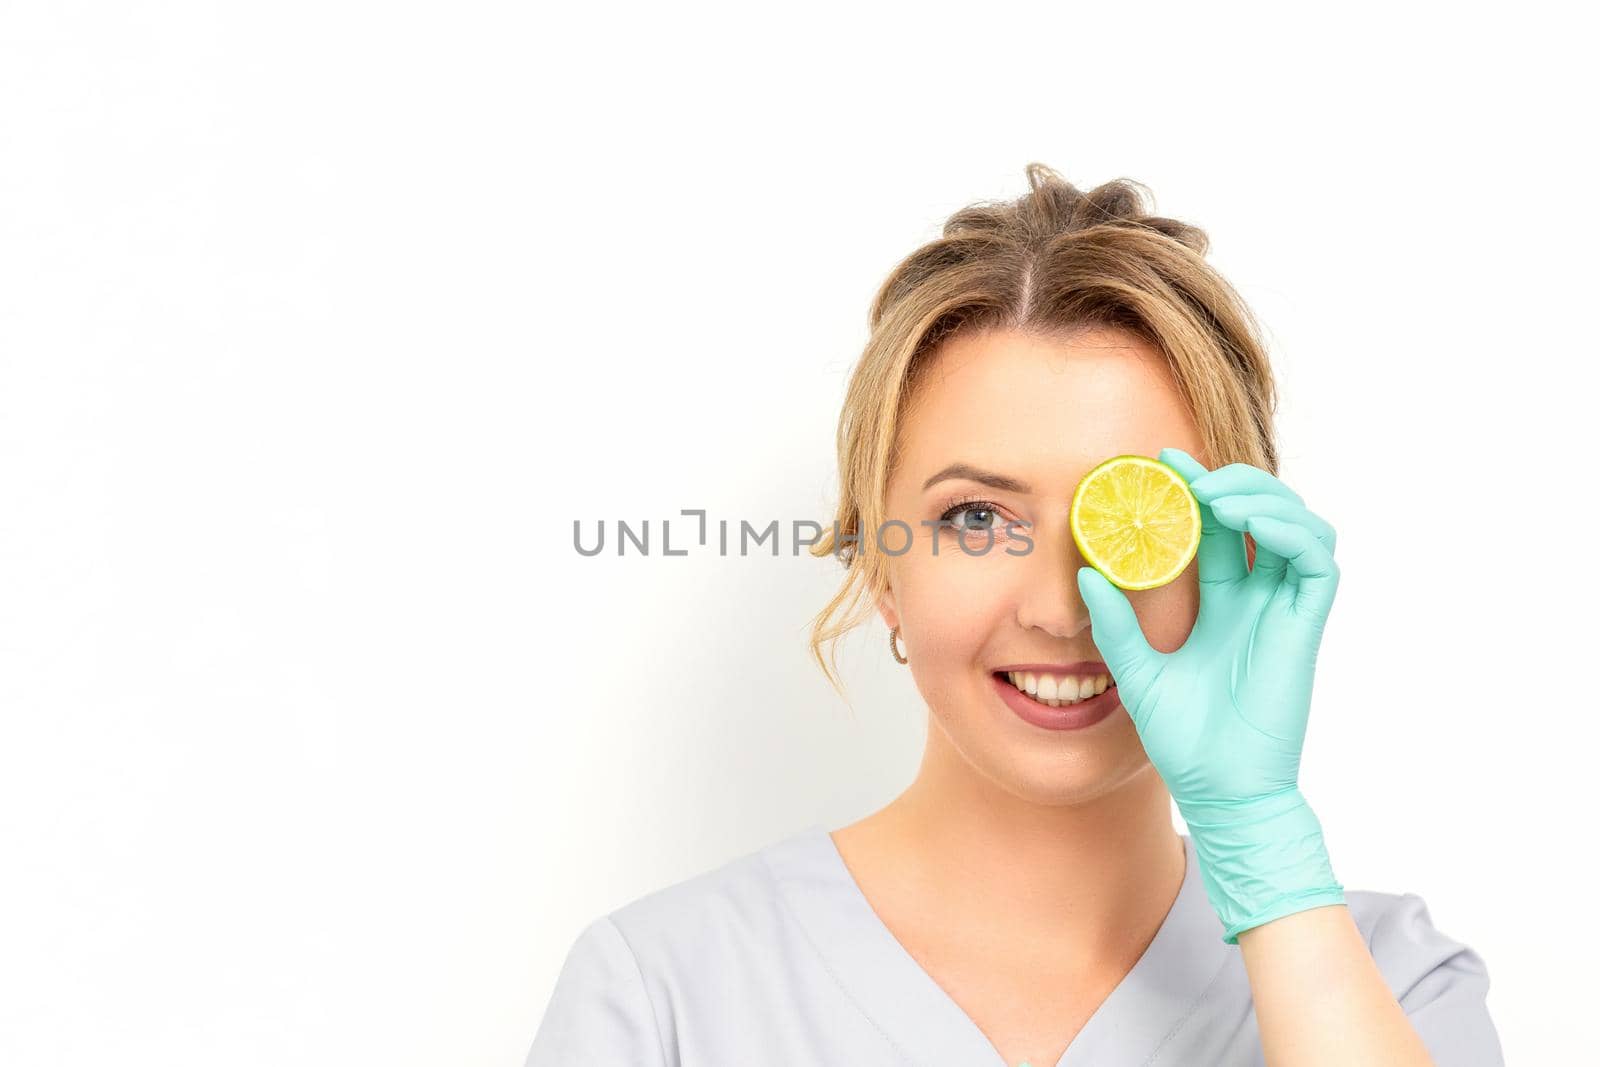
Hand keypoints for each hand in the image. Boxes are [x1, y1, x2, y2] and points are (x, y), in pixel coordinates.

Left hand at [1075, 446, 1345, 943]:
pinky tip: (1246, 522)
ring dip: (1263, 497)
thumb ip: (1115, 625)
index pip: (1219, 529)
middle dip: (1232, 482)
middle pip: (1264, 515)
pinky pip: (1315, 561)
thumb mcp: (1137, 672)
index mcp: (1224, 604)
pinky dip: (1289, 530)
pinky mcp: (1304, 626)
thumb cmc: (1186, 741)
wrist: (1221, 792)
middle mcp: (1258, 600)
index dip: (1199, 490)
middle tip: (1186, 472)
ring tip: (1214, 492)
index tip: (1160, 463)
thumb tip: (1084, 575)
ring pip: (1299, 526)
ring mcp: (1285, 611)